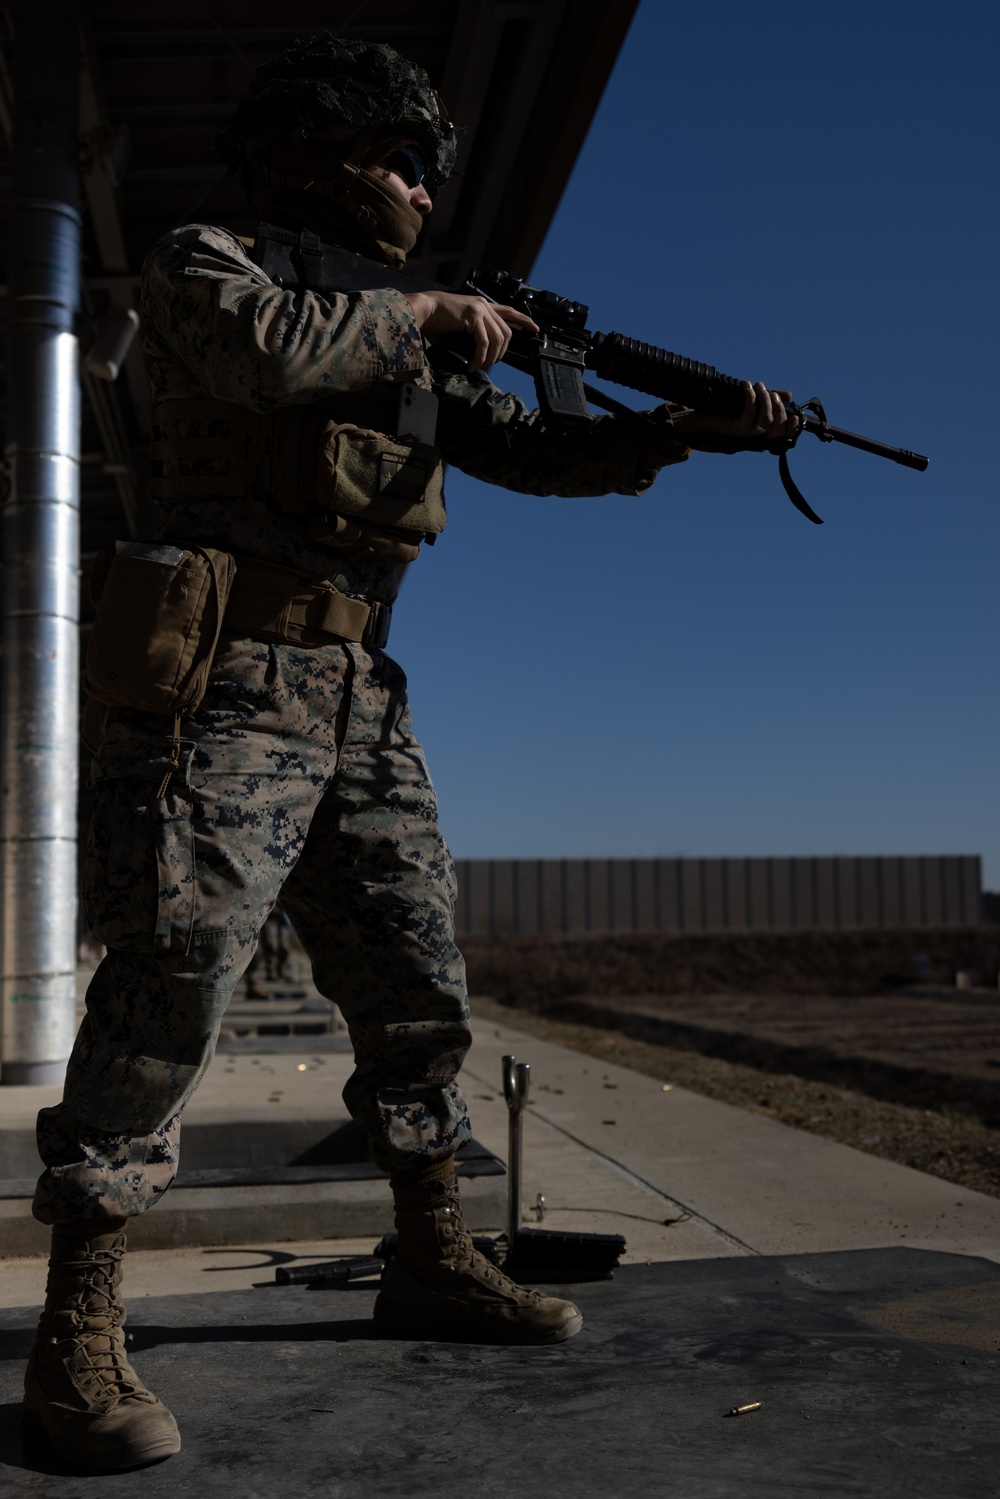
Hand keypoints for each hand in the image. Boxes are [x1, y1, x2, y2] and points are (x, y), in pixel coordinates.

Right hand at [405, 290, 538, 371]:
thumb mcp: (459, 329)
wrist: (423, 311)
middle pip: (506, 332)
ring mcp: (480, 309)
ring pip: (497, 339)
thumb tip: (478, 356)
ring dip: (490, 357)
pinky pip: (484, 343)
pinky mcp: (473, 316)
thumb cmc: (435, 321)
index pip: (509, 311)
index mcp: (481, 306)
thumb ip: (472, 337)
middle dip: (501, 352)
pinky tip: (473, 365)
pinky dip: (480, 357)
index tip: (535, 329)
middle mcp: (483, 305)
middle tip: (490, 364)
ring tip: (480, 366)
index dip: (524, 320)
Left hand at [673, 381, 798, 440]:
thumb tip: (788, 395)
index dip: (791, 427)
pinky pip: (750, 414)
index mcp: (760, 432)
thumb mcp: (749, 402)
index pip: (781, 433)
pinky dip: (751, 398)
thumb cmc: (723, 409)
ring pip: (766, 420)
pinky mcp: (736, 430)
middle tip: (770, 392)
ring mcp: (746, 435)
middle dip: (778, 406)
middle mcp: (754, 437)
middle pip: (776, 426)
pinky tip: (747, 387)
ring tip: (759, 386)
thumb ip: (768, 399)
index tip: (795, 415)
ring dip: (765, 399)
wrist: (700, 416)